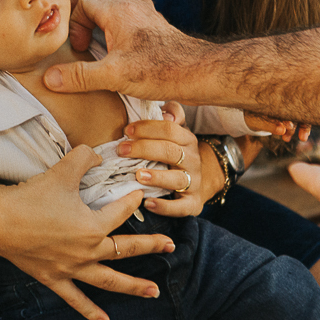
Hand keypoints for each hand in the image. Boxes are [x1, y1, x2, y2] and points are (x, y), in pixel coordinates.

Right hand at [0, 146, 174, 319]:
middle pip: (126, 250)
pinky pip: (76, 299)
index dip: (132, 200)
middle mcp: (87, 250)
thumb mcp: (63, 169)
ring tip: (154, 293)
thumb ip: (86, 158)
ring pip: (109, 281)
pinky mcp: (54, 278)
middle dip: (150, 247)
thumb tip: (99, 157)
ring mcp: (72, 268)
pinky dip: (92, 313)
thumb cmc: (31, 196)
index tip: (140, 193)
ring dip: (133, 287)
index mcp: (92, 226)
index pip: (122, 212)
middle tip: (170, 246)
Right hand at [44, 0, 206, 100]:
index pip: (85, 1)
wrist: (198, 72)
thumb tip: (50, 77)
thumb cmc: (160, 71)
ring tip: (99, 20)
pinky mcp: (158, 24)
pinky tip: (122, 32)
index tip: (79, 47)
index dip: (75, 22)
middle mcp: (133, 5)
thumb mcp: (113, 76)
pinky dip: (125, 10)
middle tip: (79, 18)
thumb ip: (80, 76)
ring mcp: (148, 13)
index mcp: (118, 11)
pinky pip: (139, 4)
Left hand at [120, 102, 204, 216]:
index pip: (169, 129)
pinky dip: (164, 207)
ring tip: (137, 176)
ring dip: (157, 177)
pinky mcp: (192, 203)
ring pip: (178, 179)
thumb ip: (171, 114)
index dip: (147, 128)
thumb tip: (165, 112)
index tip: (127, 131)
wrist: (197, 182)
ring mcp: (194, 182)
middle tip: (122, 150)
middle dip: (144, 149)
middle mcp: (193, 160)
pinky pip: (181, 207)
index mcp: (187, 140)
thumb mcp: (175, 131)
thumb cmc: (175, 152)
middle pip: (170, 151)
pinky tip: (147, 203)